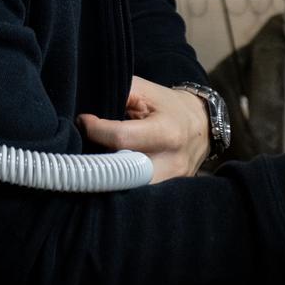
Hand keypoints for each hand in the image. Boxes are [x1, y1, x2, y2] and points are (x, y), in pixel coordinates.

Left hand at [78, 76, 209, 183]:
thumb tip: (87, 112)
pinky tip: (113, 174)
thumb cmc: (167, 105)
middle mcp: (171, 162)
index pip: (121, 138)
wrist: (201, 125)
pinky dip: (123, 186)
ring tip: (98, 162)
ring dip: (109, 178)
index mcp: (166, 132)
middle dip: (99, 162)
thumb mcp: (144, 90)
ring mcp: (172, 182)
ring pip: (131, 190)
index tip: (83, 121)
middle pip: (124, 172)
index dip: (95, 130)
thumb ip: (118, 94)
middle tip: (86, 149)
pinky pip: (140, 194)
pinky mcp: (170, 193)